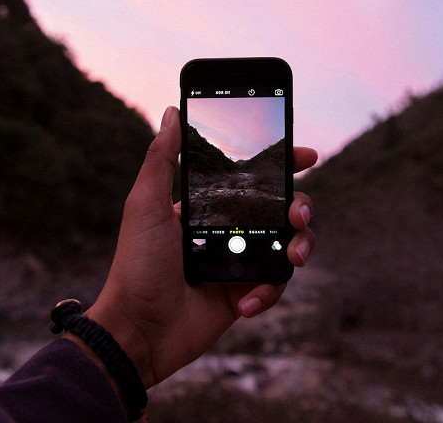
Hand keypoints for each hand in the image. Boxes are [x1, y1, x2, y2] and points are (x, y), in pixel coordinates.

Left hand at [85, 106, 316, 388]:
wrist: (138, 329)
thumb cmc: (137, 264)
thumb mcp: (145, 205)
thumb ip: (161, 160)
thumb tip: (172, 112)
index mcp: (209, 205)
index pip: (252, 178)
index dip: (281, 165)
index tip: (305, 156)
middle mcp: (228, 229)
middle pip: (280, 209)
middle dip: (300, 207)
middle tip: (297, 214)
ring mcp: (239, 260)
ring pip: (288, 244)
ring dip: (300, 247)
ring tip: (294, 257)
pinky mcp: (245, 292)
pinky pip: (275, 284)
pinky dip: (268, 291)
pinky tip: (246, 301)